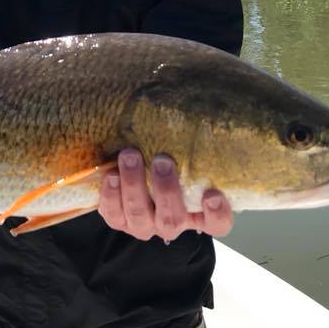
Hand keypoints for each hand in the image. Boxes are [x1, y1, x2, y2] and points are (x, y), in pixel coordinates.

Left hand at [98, 148, 232, 240]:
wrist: (135, 164)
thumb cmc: (168, 153)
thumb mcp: (184, 149)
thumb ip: (193, 138)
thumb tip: (201, 103)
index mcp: (198, 212)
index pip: (217, 223)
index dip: (217, 214)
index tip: (213, 194)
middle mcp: (172, 222)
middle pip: (172, 219)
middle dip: (166, 191)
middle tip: (162, 161)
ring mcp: (144, 224)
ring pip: (140, 216)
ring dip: (134, 185)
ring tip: (129, 156)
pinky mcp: (118, 220)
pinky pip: (112, 213)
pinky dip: (111, 194)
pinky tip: (111, 172)